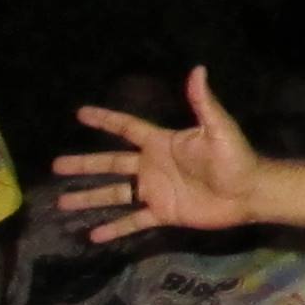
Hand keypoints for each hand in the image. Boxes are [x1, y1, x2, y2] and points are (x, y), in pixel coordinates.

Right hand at [54, 67, 261, 242]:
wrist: (249, 193)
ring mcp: (156, 190)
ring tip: (62, 201)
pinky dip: (114, 228)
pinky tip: (93, 235)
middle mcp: (153, 165)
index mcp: (162, 143)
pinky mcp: (163, 213)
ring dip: (90, 198)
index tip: (80, 113)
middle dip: (84, 164)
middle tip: (55, 165)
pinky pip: (133, 221)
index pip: (127, 128)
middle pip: (111, 163)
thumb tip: (198, 69)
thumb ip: (203, 102)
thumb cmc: (235, 158)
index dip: (105, 120)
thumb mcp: (218, 128)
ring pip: (116, 194)